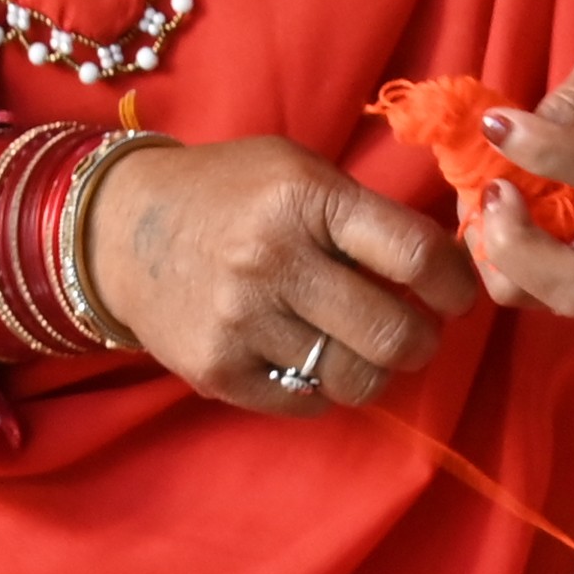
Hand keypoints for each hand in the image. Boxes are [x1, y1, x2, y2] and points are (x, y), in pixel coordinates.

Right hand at [81, 134, 477, 413]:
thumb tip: (448, 265)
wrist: (118, 229)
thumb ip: (364, 213)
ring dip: (373, 370)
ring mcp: (241, 321)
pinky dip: (321, 388)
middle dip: (421, 341)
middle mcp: (273, 260)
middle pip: (393, 333)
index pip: (415, 255)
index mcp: (305, 199)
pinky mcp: (216, 370)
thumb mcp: (296, 171)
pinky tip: (307, 357)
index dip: (454, 285)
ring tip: (361, 348)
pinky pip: (306, 402)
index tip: (455, 295)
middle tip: (414, 333)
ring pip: (355, 378)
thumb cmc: (227, 194)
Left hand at [458, 37, 573, 319]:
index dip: (545, 151)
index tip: (494, 124)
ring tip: (492, 195)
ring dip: (498, 252)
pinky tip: (502, 214)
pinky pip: (535, 295)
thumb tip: (512, 134)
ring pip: (548, 299)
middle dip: (515, 244)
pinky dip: (500, 260)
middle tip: (492, 188)